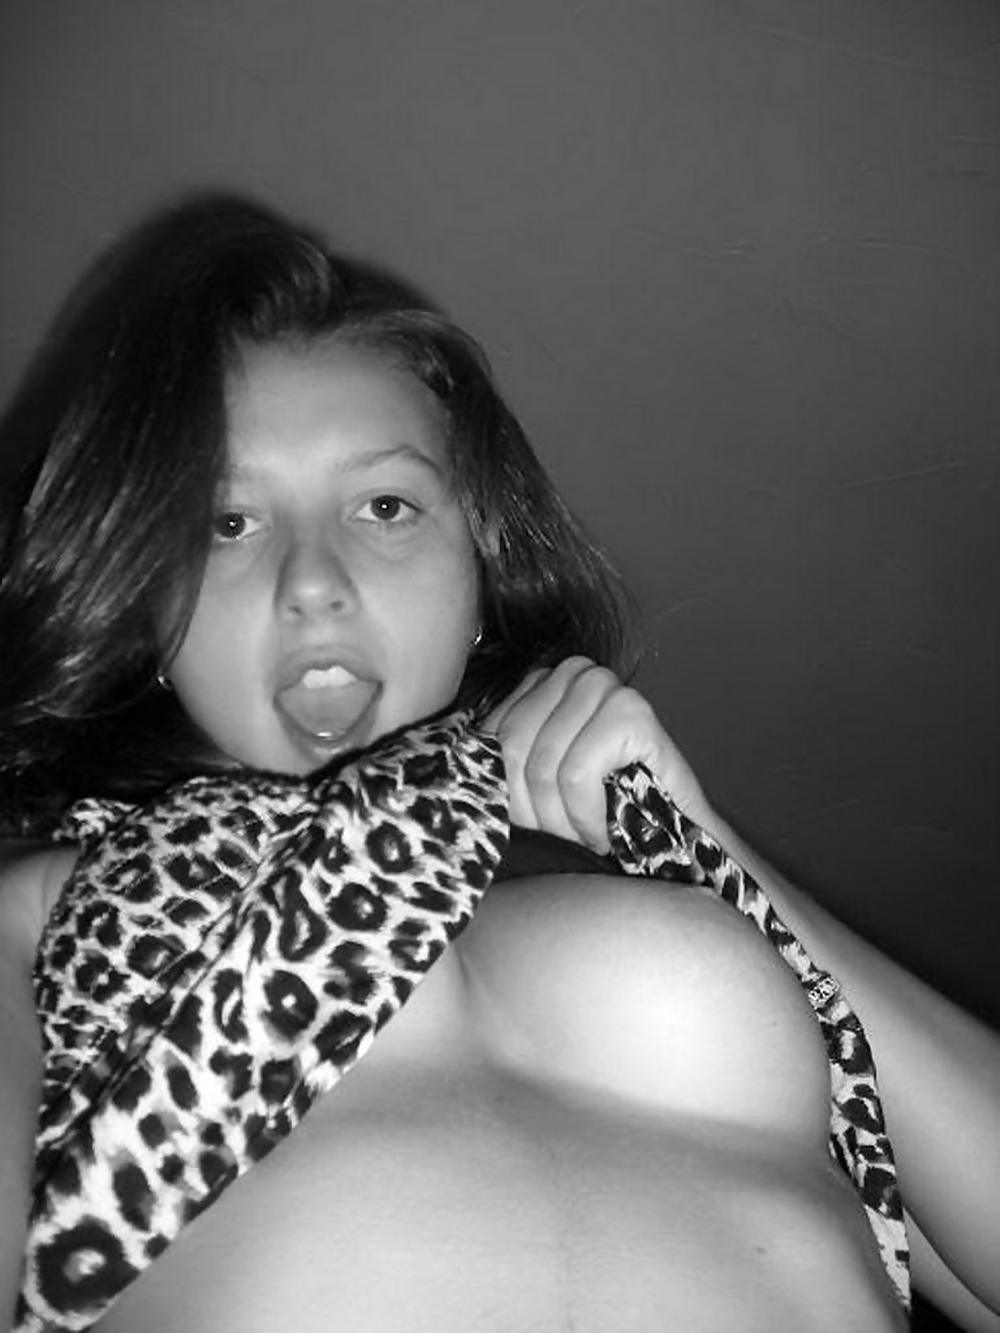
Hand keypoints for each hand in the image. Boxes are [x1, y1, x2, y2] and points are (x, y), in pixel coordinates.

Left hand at [483, 656, 705, 852]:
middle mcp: (572, 672)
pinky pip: (577, 774)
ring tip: (585, 835)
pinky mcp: (633, 713)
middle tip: (563, 836)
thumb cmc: (602, 809)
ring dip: (562, 820)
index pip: (490, 737)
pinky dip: (585, 817)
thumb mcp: (537, 780)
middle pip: (512, 750)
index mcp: (541, 679)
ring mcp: (605, 686)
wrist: (678, 833)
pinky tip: (603, 832)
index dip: (506, 795)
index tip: (532, 824)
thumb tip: (453, 773)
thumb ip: (500, 762)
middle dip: (533, 810)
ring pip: (543, 766)